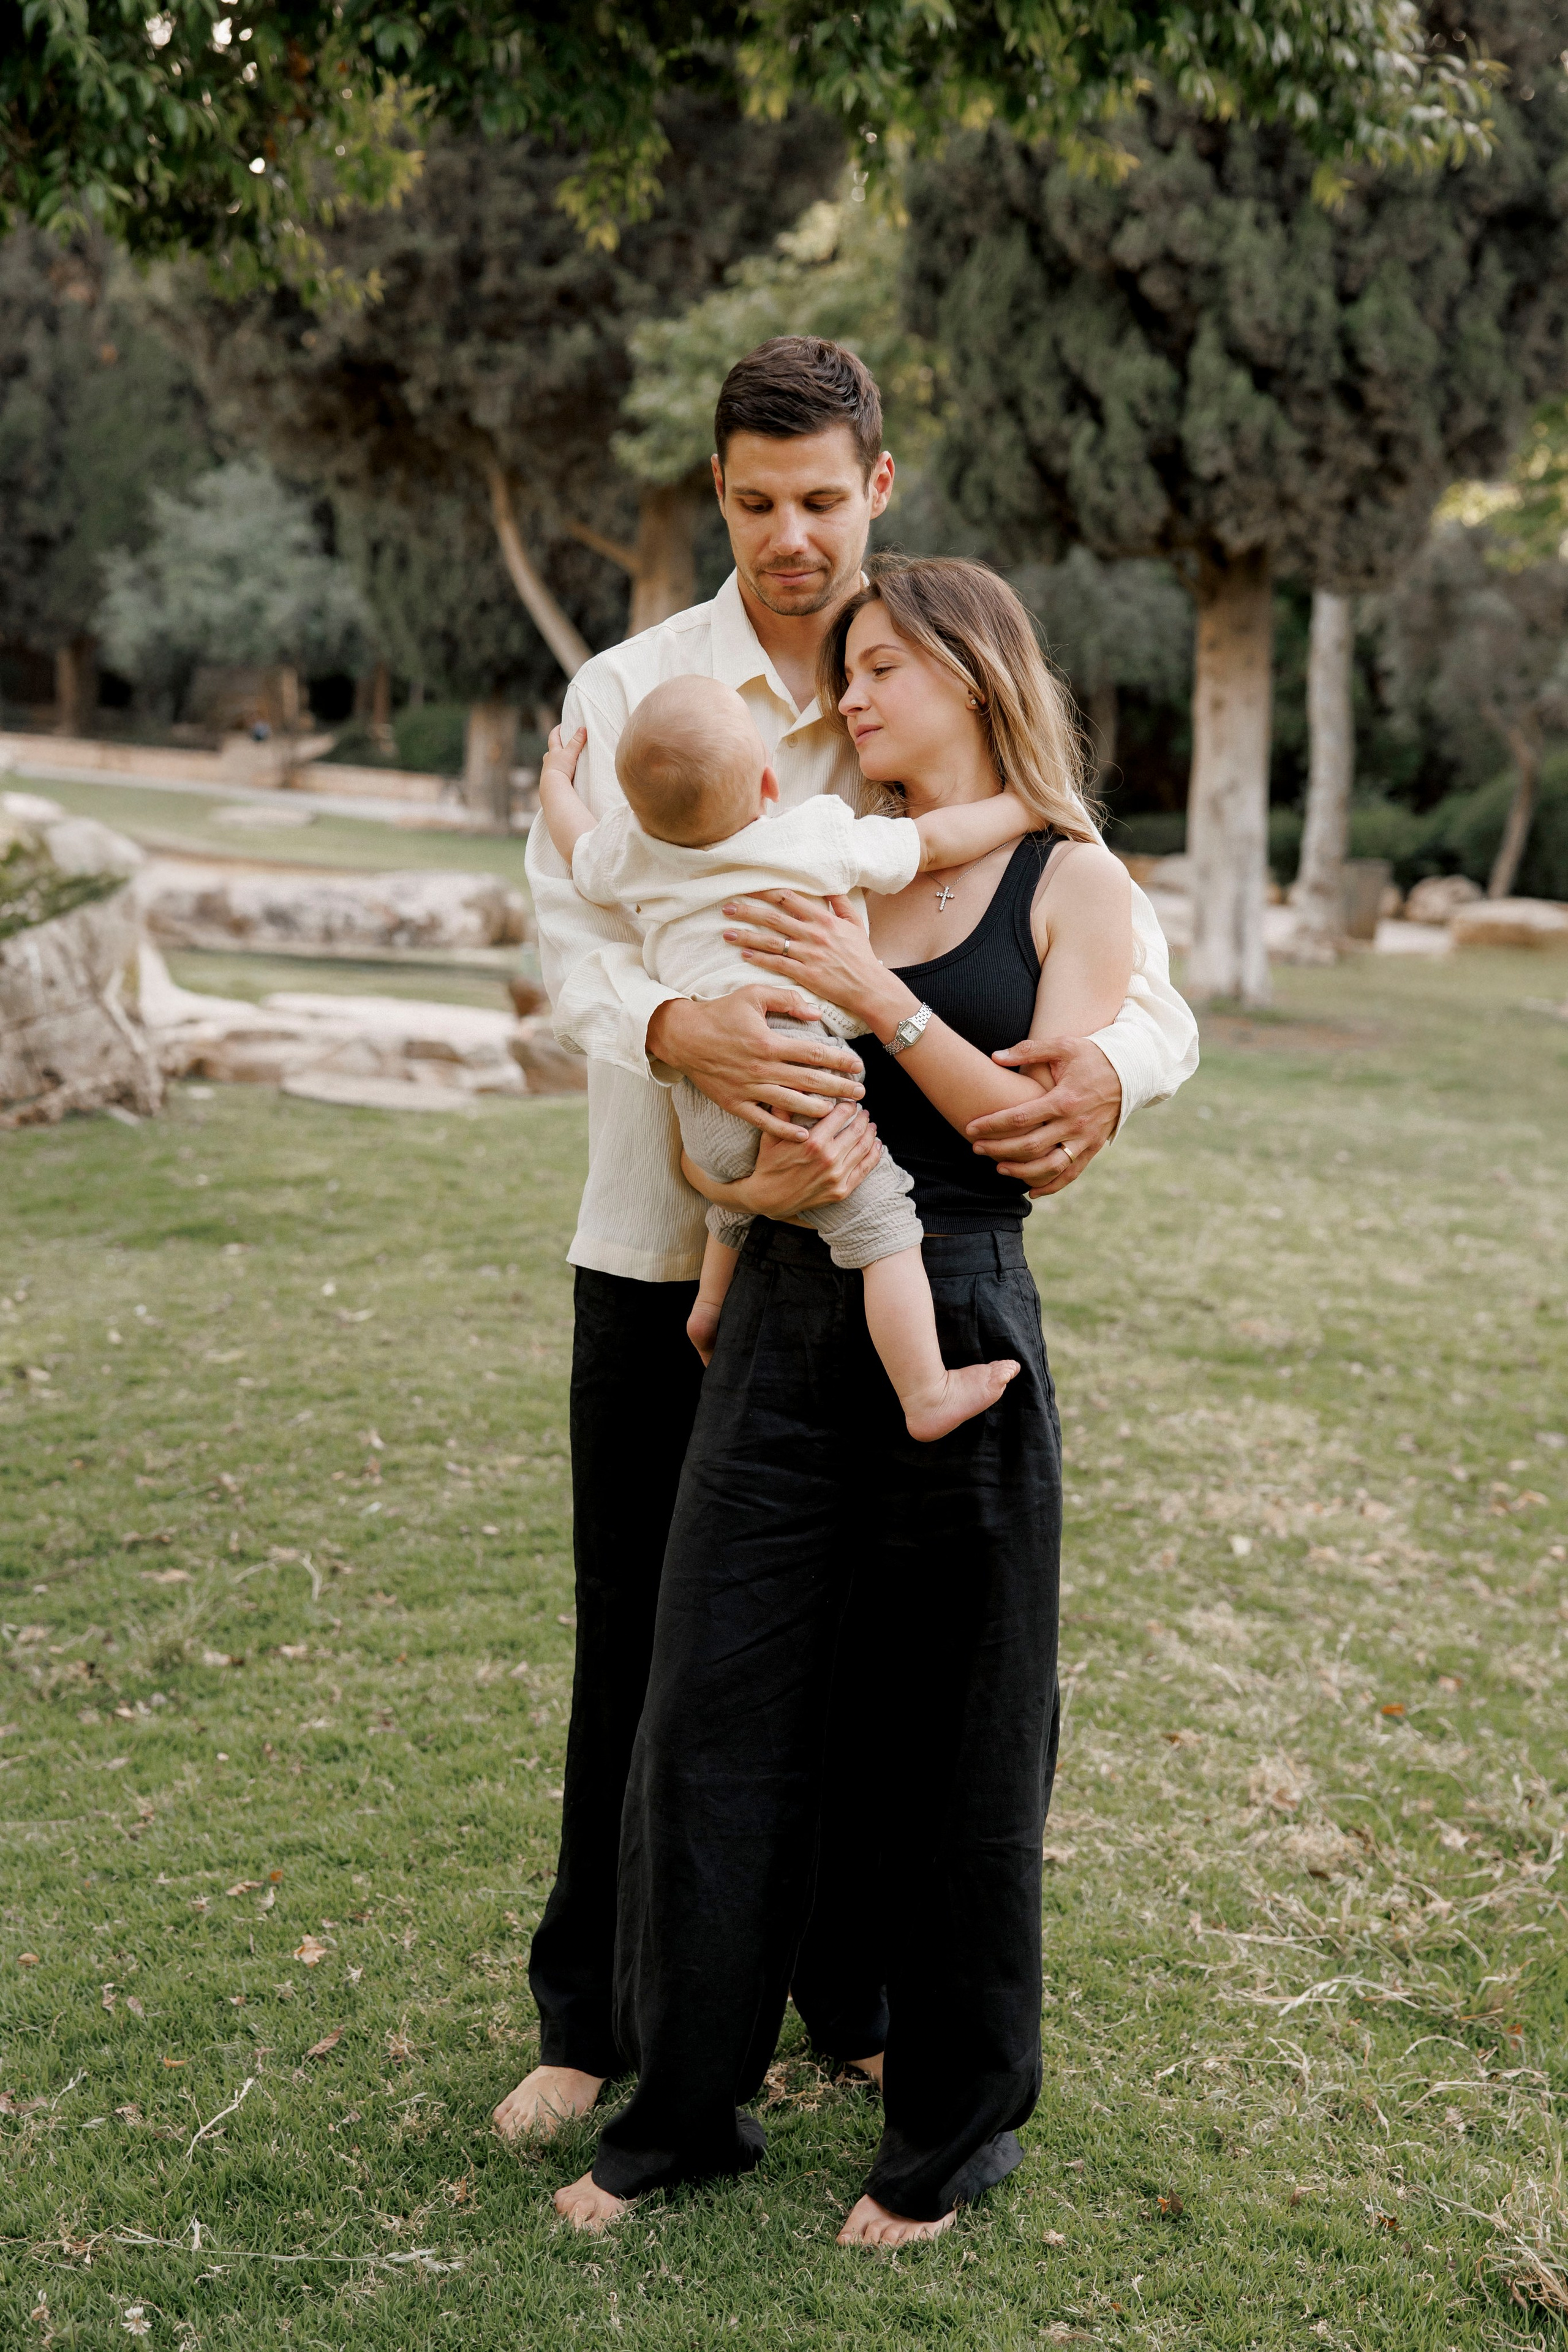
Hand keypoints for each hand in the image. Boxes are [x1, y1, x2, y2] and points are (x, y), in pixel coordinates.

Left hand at [541, 722, 586, 789]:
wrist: (553, 788)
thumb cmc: (560, 769)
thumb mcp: (570, 753)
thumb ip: (577, 741)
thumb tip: (583, 728)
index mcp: (552, 752)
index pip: (553, 737)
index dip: (557, 730)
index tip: (561, 725)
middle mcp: (548, 761)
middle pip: (551, 751)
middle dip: (557, 746)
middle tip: (563, 743)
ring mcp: (549, 772)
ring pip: (553, 763)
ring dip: (558, 761)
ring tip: (565, 761)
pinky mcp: (552, 782)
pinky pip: (557, 774)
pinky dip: (561, 772)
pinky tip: (566, 775)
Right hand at [647, 986, 864, 1138]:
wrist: (682, 1036)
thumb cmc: (720, 1013)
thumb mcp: (753, 995)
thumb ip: (786, 1000)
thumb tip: (815, 1012)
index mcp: (769, 1043)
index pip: (813, 1054)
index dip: (839, 1060)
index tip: (858, 1066)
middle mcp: (761, 1069)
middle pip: (809, 1082)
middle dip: (838, 1088)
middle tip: (861, 1093)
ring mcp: (748, 1089)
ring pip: (791, 1103)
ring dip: (818, 1109)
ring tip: (840, 1112)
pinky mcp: (735, 1103)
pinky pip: (763, 1121)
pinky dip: (784, 1129)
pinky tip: (804, 1135)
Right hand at [680, 1104, 880, 1219]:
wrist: (769, 1199)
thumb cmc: (769, 1164)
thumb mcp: (771, 1135)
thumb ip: (783, 1110)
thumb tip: (792, 1085)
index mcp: (813, 1141)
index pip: (841, 1115)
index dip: (849, 1105)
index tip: (850, 1101)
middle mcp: (829, 1158)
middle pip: (856, 1130)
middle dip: (862, 1117)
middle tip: (863, 1111)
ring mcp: (837, 1176)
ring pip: (864, 1148)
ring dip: (871, 1133)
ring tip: (871, 1125)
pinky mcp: (842, 1190)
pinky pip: (865, 1169)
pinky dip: (874, 1154)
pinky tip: (877, 1145)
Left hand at [721, 892, 903, 1034]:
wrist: (869, 987)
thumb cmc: (862, 957)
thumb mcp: (855, 924)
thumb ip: (840, 904)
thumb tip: (829, 887)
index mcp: (824, 919)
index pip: (789, 899)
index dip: (765, 892)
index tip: (748, 889)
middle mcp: (814, 934)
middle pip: (773, 918)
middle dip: (747, 911)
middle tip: (727, 908)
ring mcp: (808, 954)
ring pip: (771, 941)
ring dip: (747, 936)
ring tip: (727, 933)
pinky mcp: (805, 974)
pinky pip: (777, 964)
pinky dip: (759, 959)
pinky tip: (744, 955)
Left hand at [965, 1035, 1121, 1194]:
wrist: (1131, 1071)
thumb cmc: (1092, 1056)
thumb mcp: (1063, 1045)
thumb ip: (1029, 1050)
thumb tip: (996, 1057)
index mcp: (1063, 1099)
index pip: (1019, 1117)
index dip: (992, 1125)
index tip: (970, 1128)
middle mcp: (1075, 1124)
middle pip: (1029, 1146)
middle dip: (998, 1149)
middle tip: (976, 1147)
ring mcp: (1086, 1140)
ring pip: (1049, 1167)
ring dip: (1021, 1172)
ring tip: (998, 1169)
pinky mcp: (1093, 1148)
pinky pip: (1071, 1174)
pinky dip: (1051, 1185)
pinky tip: (1030, 1190)